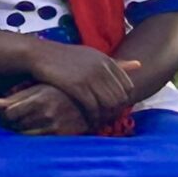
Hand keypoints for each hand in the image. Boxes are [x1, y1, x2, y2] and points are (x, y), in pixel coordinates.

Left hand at [0, 83, 90, 136]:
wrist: (92, 97)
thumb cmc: (60, 90)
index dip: (5, 114)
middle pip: (15, 125)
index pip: (8, 113)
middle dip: (12, 123)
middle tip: (17, 119)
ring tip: (27, 124)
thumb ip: (16, 97)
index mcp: (37, 99)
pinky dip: (35, 137)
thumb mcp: (39, 88)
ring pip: (26, 135)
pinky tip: (38, 130)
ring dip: (22, 131)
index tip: (8, 113)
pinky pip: (40, 140)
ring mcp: (55, 125)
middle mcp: (45, 113)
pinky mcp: (63, 135)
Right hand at [24, 40, 140, 127]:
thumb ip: (116, 63)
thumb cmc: (64, 57)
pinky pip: (92, 107)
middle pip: (120, 97)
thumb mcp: (92, 56)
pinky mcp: (76, 86)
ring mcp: (89, 77)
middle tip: (107, 120)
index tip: (113, 109)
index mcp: (107, 61)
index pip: (128, 86)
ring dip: (105, 116)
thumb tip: (140, 65)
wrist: (37, 54)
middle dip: (115, 111)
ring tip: (99, 122)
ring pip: (108, 104)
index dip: (123, 100)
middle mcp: (101, 68)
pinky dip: (92, 117)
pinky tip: (88, 122)